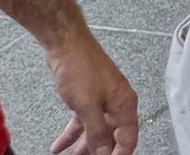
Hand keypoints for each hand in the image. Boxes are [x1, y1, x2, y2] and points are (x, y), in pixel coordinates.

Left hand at [42, 31, 138, 154]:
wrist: (65, 45)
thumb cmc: (81, 66)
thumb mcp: (88, 107)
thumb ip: (97, 132)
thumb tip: (104, 152)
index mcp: (124, 103)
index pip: (128, 138)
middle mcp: (116, 102)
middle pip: (112, 137)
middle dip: (100, 153)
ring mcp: (102, 100)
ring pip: (96, 131)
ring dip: (84, 147)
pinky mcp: (87, 97)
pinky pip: (82, 122)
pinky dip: (72, 135)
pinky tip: (61, 144)